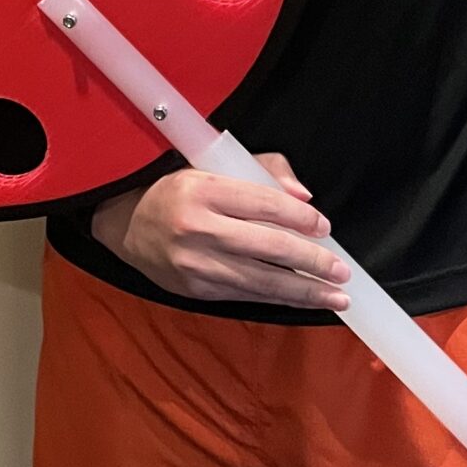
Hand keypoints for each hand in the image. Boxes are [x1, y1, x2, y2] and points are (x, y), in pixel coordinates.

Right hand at [90, 151, 350, 309]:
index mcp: (202, 189)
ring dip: (305, 291)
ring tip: (336, 296)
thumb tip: (303, 195)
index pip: (262, 203)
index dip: (299, 216)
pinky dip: (279, 298)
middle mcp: (198, 228)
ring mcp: (197, 263)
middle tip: (341, 268)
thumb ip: (262, 171)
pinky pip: (247, 295)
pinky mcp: (197, 290)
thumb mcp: (210, 166)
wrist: (125, 225)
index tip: (323, 225)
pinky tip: (303, 299)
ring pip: (262, 281)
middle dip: (312, 260)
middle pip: (269, 247)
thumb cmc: (177, 190)